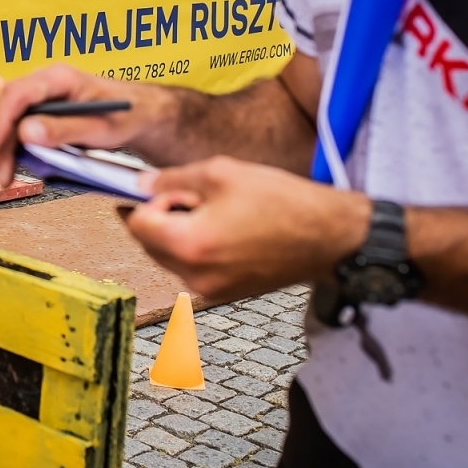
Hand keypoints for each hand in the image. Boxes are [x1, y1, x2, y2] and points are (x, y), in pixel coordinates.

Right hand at [0, 64, 153, 183]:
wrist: (137, 114)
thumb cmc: (124, 114)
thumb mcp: (99, 127)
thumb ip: (63, 130)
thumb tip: (26, 132)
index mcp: (58, 78)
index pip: (17, 93)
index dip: (2, 120)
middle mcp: (42, 84)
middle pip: (3, 107)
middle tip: (4, 172)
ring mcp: (38, 98)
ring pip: (4, 119)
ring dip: (1, 148)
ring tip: (8, 175)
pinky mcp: (37, 113)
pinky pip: (13, 128)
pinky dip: (10, 148)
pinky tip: (16, 165)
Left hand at [121, 156, 369, 302]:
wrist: (330, 238)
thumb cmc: (285, 204)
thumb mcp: (222, 174)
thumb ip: (173, 179)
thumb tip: (140, 184)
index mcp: (190, 244)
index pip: (137, 223)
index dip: (144, 200)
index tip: (156, 187)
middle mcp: (194, 274)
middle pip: (148, 243)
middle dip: (158, 217)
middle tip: (188, 194)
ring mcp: (209, 289)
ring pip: (168, 257)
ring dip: (176, 232)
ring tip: (212, 210)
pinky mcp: (224, 293)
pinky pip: (192, 268)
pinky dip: (195, 247)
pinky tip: (224, 228)